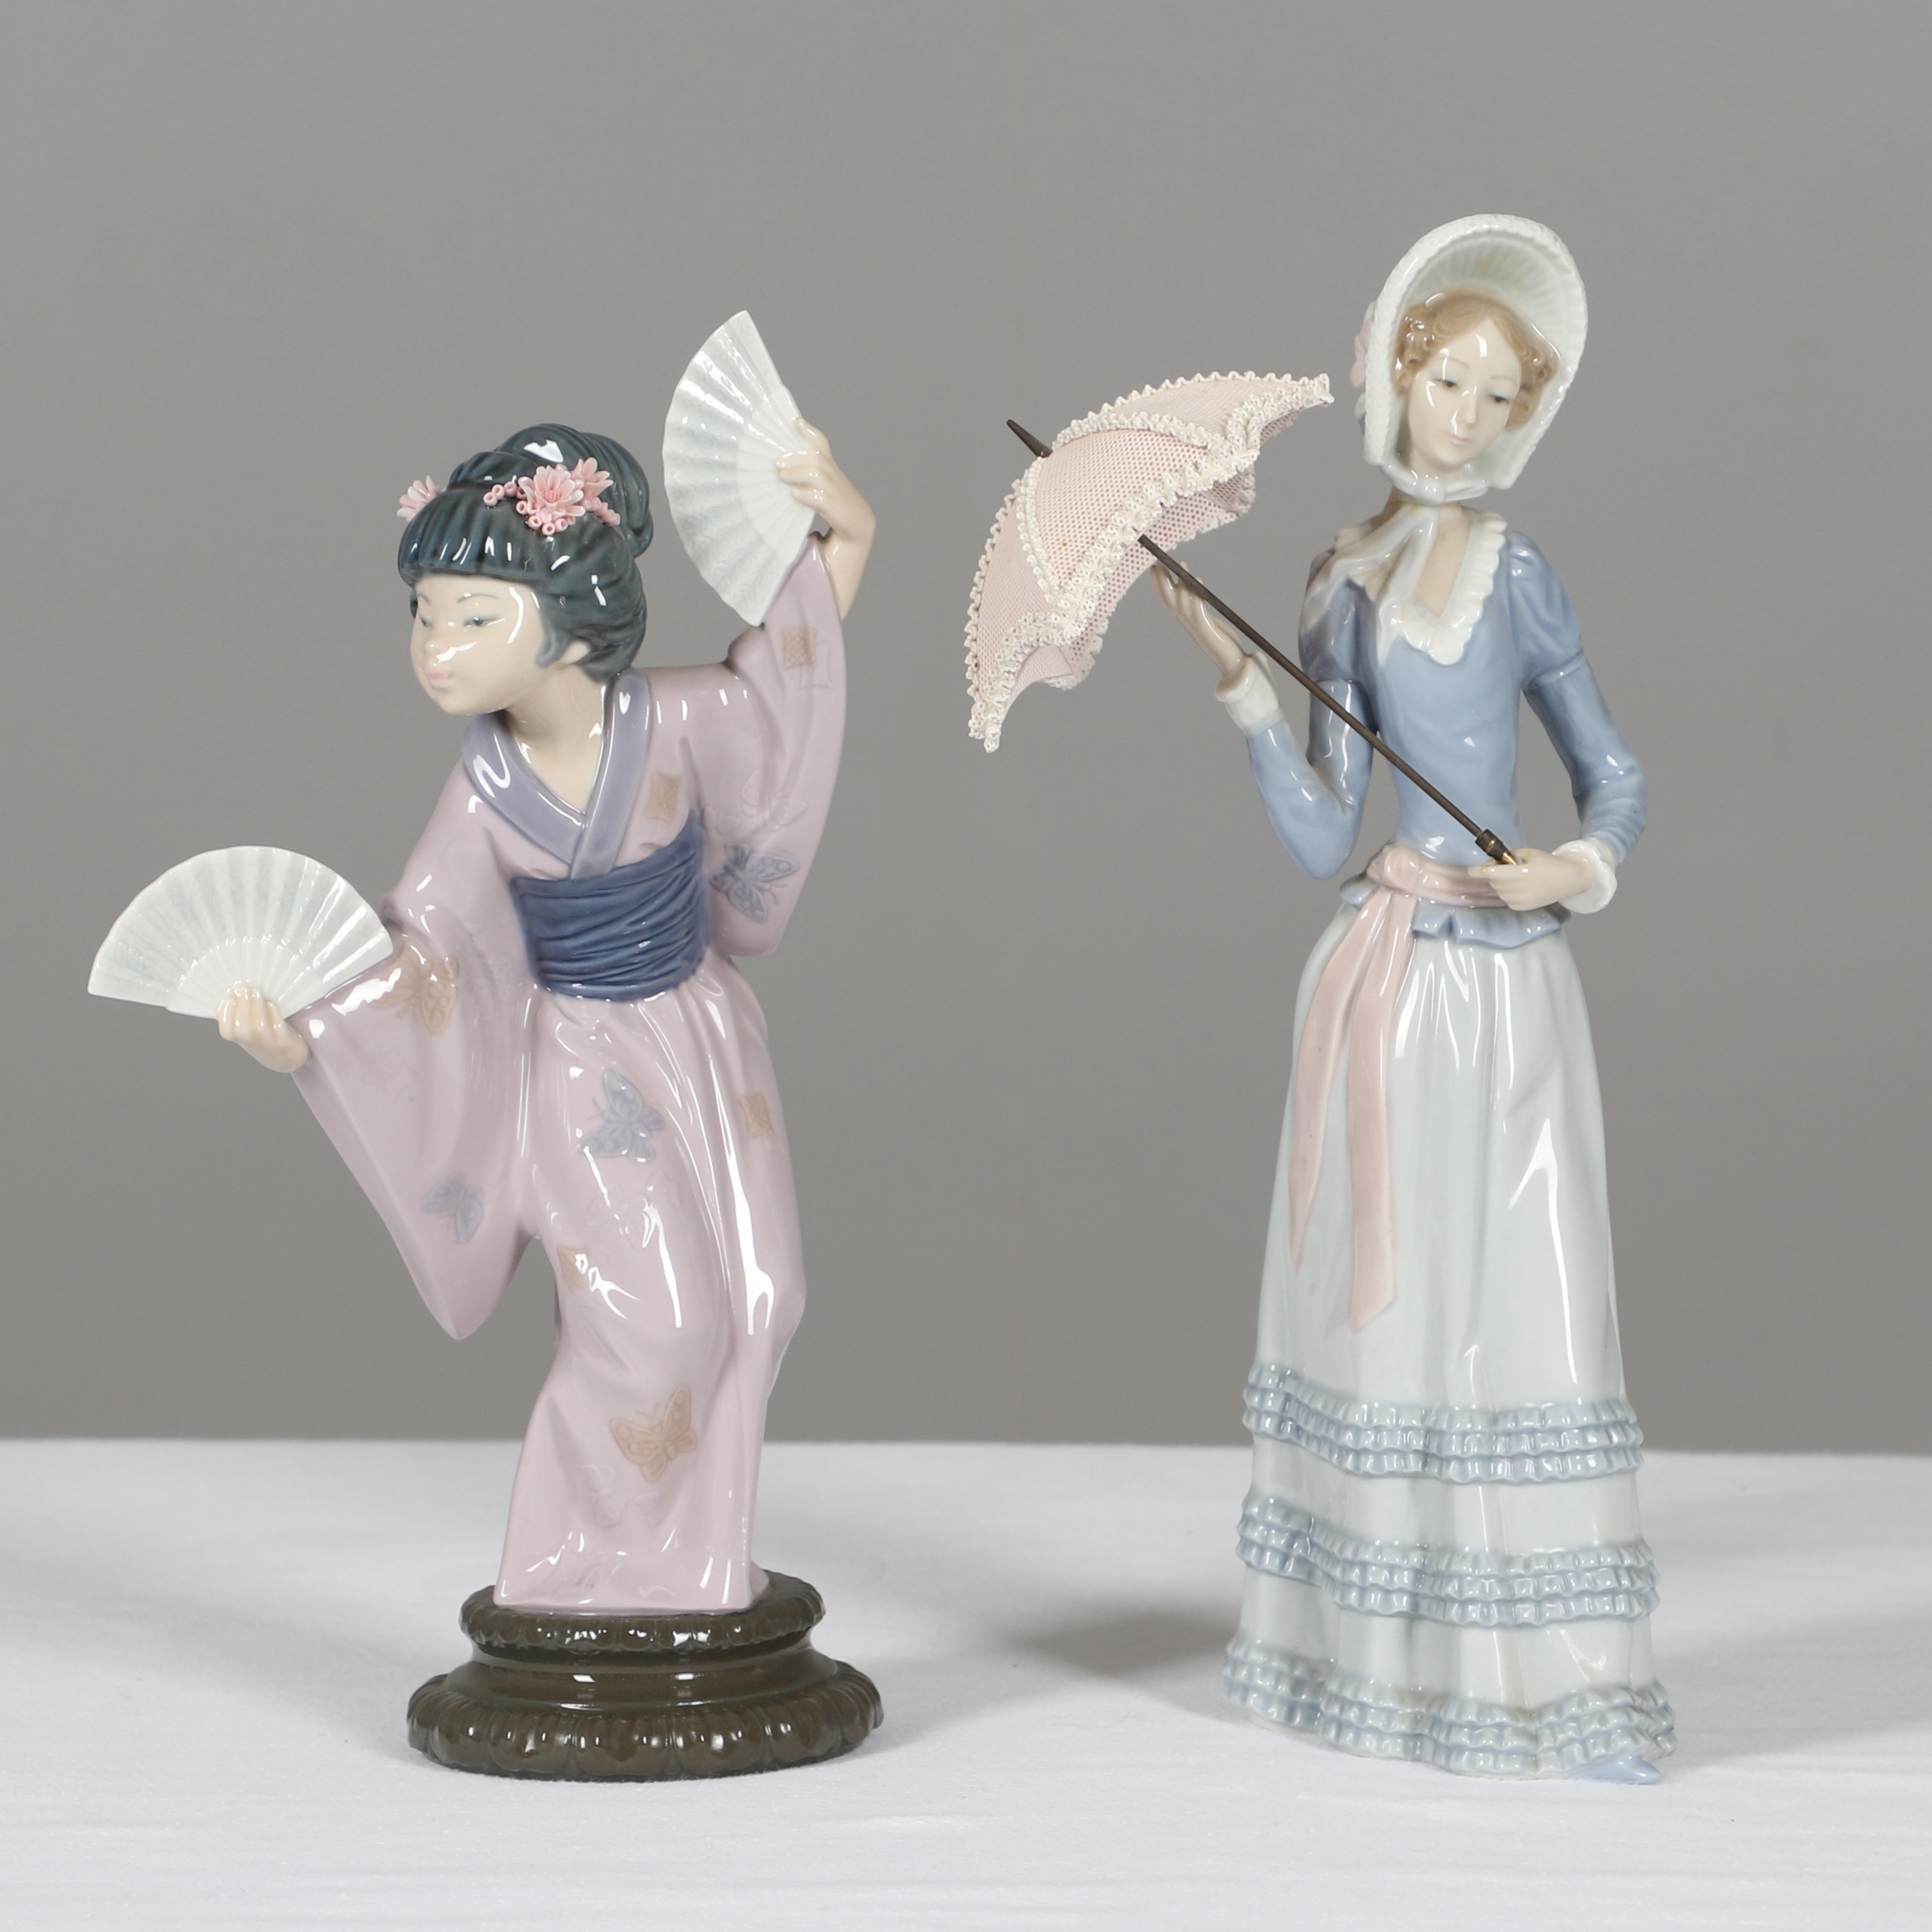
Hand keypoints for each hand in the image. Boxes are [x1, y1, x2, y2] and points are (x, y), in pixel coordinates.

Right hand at [217, 984, 308, 1071]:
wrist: (283, 1054)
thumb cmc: (260, 1034)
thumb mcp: (242, 1024)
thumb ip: (237, 1010)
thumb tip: (235, 990)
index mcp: (234, 1036)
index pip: (225, 1027)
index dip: (225, 1011)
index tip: (229, 996)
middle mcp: (249, 1042)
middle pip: (241, 1025)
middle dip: (242, 1004)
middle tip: (244, 989)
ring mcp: (266, 1043)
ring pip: (258, 1025)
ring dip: (256, 1006)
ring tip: (256, 992)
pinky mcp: (282, 1040)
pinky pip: (277, 1025)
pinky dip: (273, 1013)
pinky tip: (270, 1004)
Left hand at [776, 419, 873, 617]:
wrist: (825, 600)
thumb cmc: (806, 565)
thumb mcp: (796, 524)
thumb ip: (795, 500)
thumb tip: (772, 475)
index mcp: (844, 498)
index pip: (828, 456)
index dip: (811, 437)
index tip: (793, 422)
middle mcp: (856, 503)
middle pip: (825, 465)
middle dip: (798, 459)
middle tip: (775, 465)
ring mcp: (860, 516)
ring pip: (826, 479)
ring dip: (800, 475)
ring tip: (780, 477)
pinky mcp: (857, 530)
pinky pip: (829, 502)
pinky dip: (809, 495)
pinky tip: (794, 496)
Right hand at [1149, 563, 1246, 677]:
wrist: (1233, 663)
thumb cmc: (1222, 641)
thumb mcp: (1206, 621)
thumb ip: (1198, 607)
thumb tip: (1193, 589)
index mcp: (1185, 621)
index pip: (1167, 600)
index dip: (1158, 585)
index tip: (1154, 568)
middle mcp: (1186, 623)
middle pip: (1169, 599)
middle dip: (1163, 580)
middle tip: (1159, 561)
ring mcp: (1195, 626)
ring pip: (1182, 602)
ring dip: (1180, 582)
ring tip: (1181, 564)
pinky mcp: (1207, 629)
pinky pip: (1198, 609)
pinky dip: (1195, 595)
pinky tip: (1197, 581)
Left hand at [1471, 847, 1590, 911]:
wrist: (1568, 880)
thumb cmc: (1548, 864)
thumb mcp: (1529, 854)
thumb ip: (1508, 857)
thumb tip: (1492, 862)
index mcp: (1521, 873)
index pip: (1492, 873)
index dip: (1478, 871)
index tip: (1470, 870)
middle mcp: (1520, 888)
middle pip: (1493, 881)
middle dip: (1493, 873)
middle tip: (1503, 866)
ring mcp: (1521, 900)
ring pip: (1498, 890)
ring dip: (1500, 883)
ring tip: (1516, 876)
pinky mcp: (1522, 907)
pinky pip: (1505, 898)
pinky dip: (1507, 892)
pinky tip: (1519, 886)